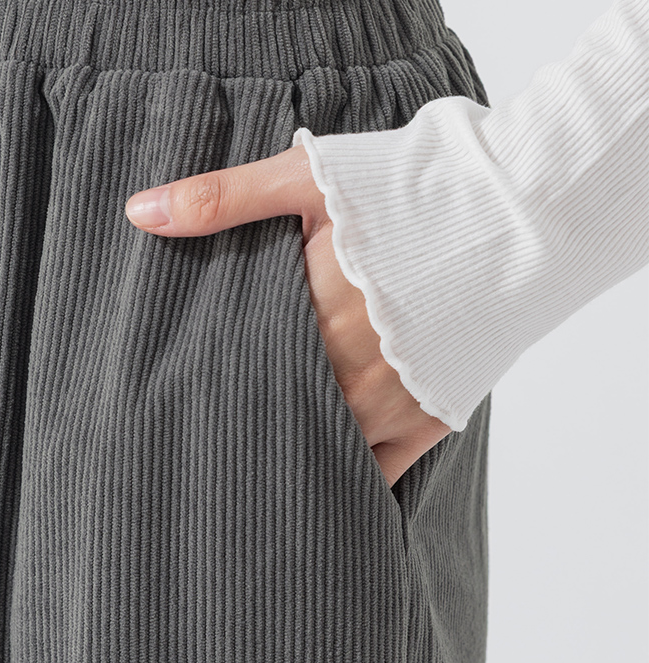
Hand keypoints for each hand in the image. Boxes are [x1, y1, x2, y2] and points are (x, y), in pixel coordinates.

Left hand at [123, 141, 450, 486]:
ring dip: (283, 455)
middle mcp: (345, 372)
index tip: (171, 400)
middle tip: (196, 447)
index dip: (199, 387)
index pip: (230, 371)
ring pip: (316, 451)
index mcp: (306, 317)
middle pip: (269, 417)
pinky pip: (374, 474)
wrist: (524, 210)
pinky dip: (342, 481)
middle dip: (235, 426)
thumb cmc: (412, 187)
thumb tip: (138, 213)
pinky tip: (311, 485)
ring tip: (243, 472)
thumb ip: (221, 199)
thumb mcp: (309, 177)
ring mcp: (391, 404)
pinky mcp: (430, 420)